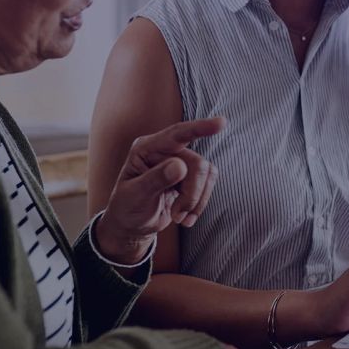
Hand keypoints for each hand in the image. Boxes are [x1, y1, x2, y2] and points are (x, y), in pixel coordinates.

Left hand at [96, 117, 224, 264]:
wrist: (132, 225)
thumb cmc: (127, 208)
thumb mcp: (135, 195)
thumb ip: (155, 179)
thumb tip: (180, 166)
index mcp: (146, 148)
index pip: (176, 134)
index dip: (199, 128)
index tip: (221, 123)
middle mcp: (165, 150)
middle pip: (197, 164)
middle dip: (192, 194)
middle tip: (178, 214)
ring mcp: (179, 162)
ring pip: (206, 174)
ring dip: (196, 201)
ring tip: (179, 217)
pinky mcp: (190, 175)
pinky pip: (208, 184)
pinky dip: (200, 204)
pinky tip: (185, 217)